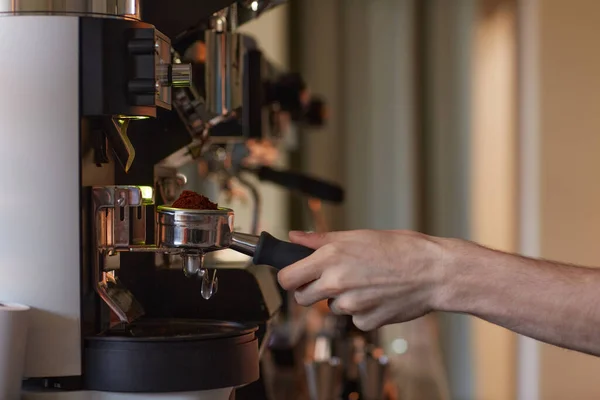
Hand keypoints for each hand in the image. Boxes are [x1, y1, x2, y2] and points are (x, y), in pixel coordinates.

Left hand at [277, 230, 448, 330]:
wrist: (434, 272)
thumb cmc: (401, 248)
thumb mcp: (357, 235)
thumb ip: (320, 239)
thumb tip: (294, 237)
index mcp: (330, 258)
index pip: (286, 278)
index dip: (289, 277)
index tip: (296, 275)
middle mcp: (336, 283)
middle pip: (302, 298)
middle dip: (310, 290)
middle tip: (330, 278)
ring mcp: (351, 306)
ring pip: (331, 307)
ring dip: (341, 298)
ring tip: (366, 281)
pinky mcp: (366, 322)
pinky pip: (354, 319)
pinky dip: (363, 310)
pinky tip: (378, 295)